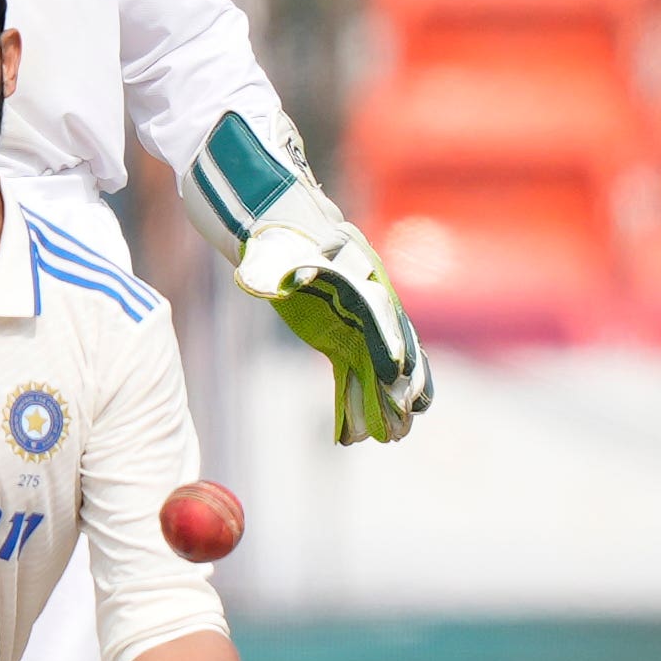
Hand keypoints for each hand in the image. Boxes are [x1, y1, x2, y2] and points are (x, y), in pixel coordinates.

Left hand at [181, 109, 433, 444]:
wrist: (273, 225)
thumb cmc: (274, 234)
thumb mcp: (271, 245)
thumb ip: (270, 265)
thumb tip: (254, 278)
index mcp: (354, 271)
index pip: (375, 310)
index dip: (388, 339)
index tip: (396, 368)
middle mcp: (364, 298)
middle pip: (387, 343)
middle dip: (398, 380)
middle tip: (407, 416)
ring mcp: (355, 319)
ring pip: (374, 364)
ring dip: (384, 399)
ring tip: (396, 435)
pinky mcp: (339, 336)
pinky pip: (352, 372)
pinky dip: (357, 399)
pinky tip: (363, 431)